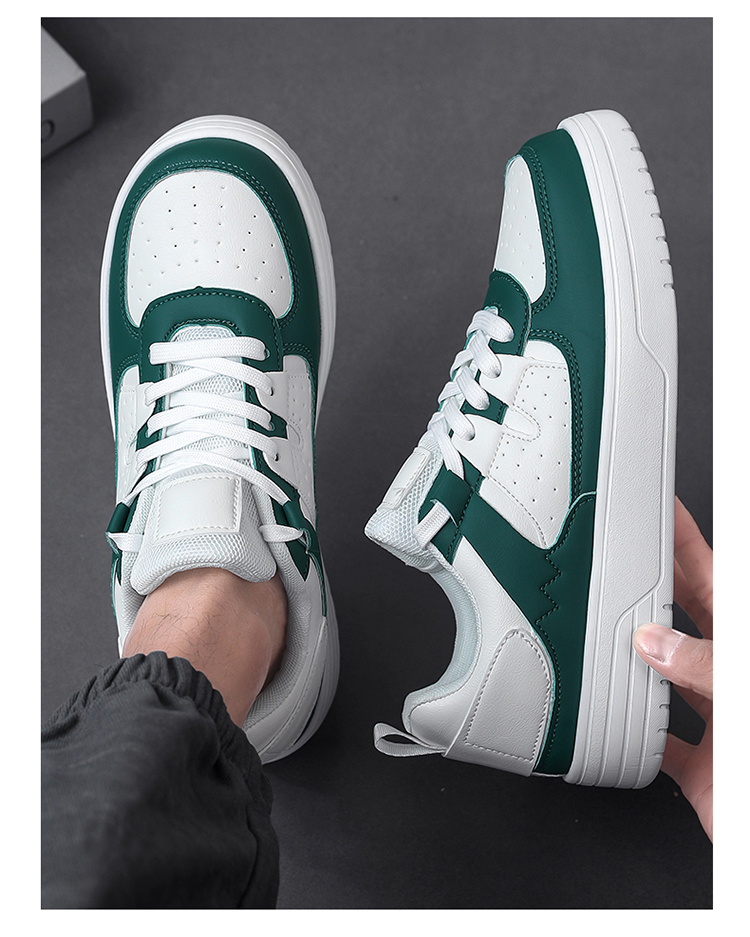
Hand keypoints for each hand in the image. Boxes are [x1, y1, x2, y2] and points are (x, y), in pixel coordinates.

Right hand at [633, 496, 712, 840]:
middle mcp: (732, 676)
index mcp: (745, 644)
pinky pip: (656, 742)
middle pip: (686, 620)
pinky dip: (633, 732)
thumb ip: (704, 665)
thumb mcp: (743, 692)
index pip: (716, 578)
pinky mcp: (703, 767)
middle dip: (653, 591)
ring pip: (665, 677)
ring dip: (635, 663)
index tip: (662, 509)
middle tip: (618, 561)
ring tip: (603, 635)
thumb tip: (655, 642)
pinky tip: (611, 715)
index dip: (688, 539)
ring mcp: (720, 721)